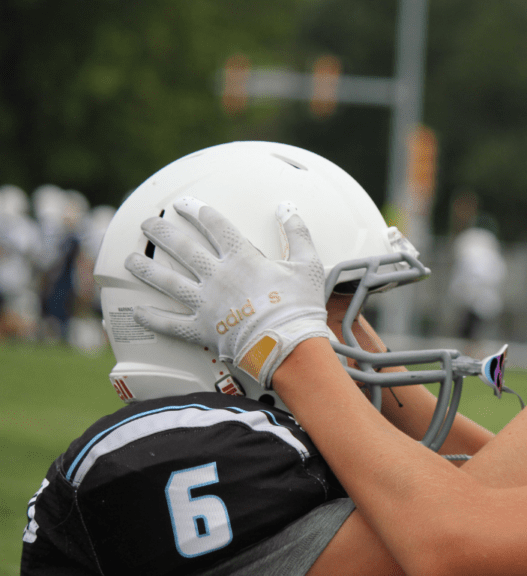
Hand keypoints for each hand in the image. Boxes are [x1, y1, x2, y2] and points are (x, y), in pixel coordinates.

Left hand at [125, 197, 330, 388]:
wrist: (288, 345)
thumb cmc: (300, 306)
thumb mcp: (308, 265)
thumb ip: (297, 233)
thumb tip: (287, 207)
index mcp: (242, 258)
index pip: (215, 226)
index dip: (197, 211)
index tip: (183, 204)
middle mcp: (217, 276)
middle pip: (182, 248)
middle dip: (161, 232)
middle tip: (146, 224)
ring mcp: (206, 303)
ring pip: (168, 281)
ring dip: (146, 269)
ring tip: (129, 260)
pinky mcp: (202, 329)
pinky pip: (170, 323)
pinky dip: (153, 319)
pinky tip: (137, 312)